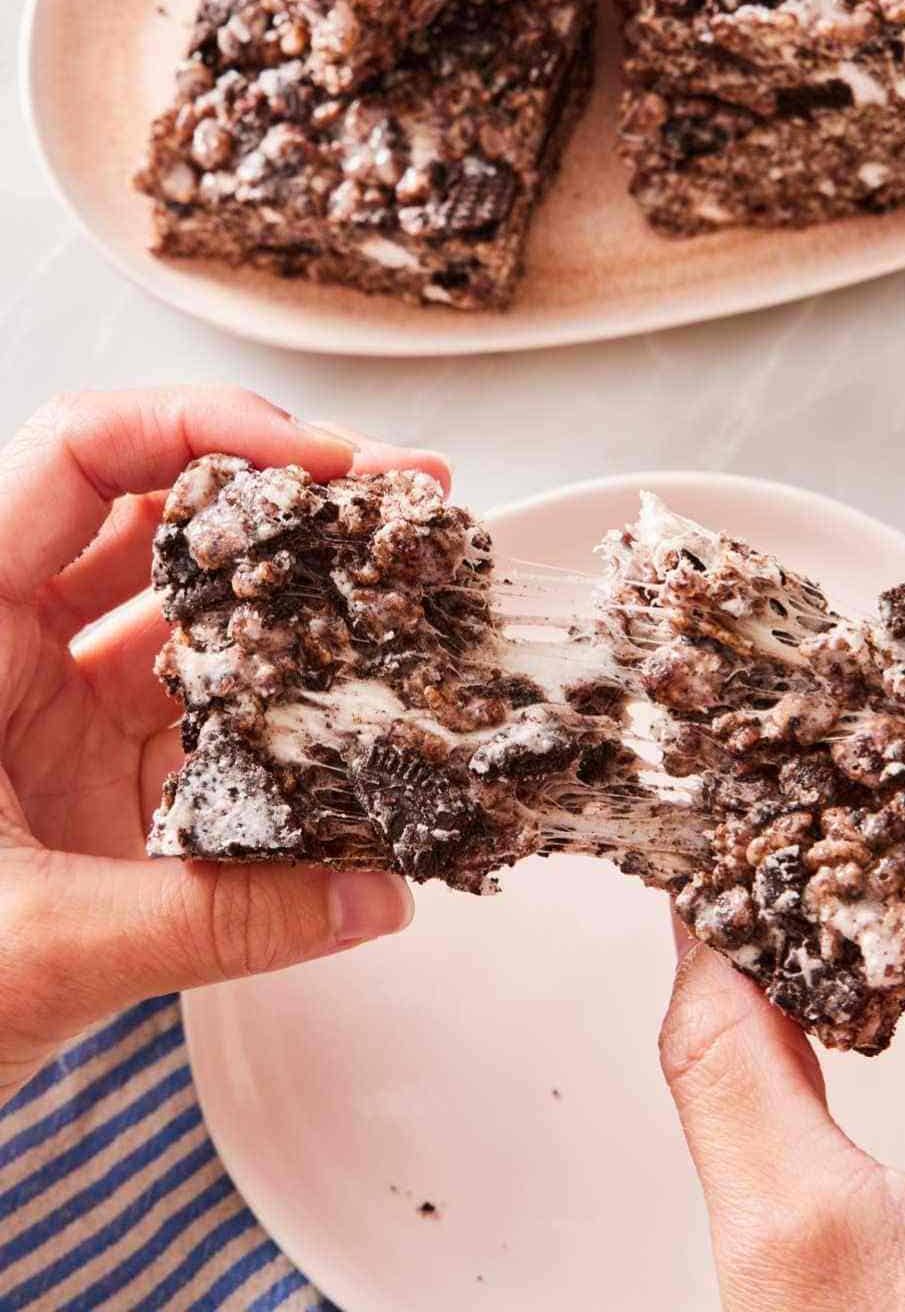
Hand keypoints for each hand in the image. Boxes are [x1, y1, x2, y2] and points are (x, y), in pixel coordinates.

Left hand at [0, 387, 447, 1104]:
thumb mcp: (33, 947)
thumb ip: (211, 920)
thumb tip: (367, 898)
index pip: (79, 456)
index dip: (201, 427)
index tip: (321, 461)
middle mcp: (7, 645)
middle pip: (155, 510)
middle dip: (283, 492)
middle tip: (395, 495)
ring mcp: (51, 706)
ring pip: (189, 606)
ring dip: (292, 593)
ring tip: (393, 585)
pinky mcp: (88, 770)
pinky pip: (201, 705)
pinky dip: (278, 701)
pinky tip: (348, 702)